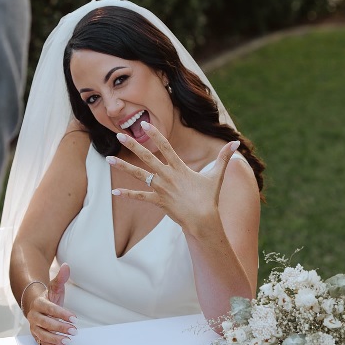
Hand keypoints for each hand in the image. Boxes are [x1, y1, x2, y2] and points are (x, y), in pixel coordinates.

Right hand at [26, 263, 76, 344]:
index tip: (75, 318)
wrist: (35, 306)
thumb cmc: (48, 298)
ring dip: (55, 339)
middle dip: (60, 327)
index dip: (62, 314)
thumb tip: (67, 266)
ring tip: (68, 341)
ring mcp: (34, 326)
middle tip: (75, 331)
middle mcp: (34, 316)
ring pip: (42, 335)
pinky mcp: (36, 335)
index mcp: (39, 303)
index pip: (50, 309)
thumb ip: (61, 279)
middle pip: (46, 323)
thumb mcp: (54, 288)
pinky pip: (42, 342)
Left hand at [109, 122, 238, 236]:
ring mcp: (161, 188)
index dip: (155, 135)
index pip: (165, 146)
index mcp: (180, 168)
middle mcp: (168, 176)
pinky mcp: (158, 201)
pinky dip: (127, 194)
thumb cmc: (209, 198)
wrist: (204, 220)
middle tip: (119, 135)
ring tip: (108, 159)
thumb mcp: (217, 176)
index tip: (144, 124)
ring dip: (123, 166)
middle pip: (147, 157)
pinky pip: (140, 196)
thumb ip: (224, 157)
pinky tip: (114, 191)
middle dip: (133, 145)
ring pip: (139, 174)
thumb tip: (236, 143)